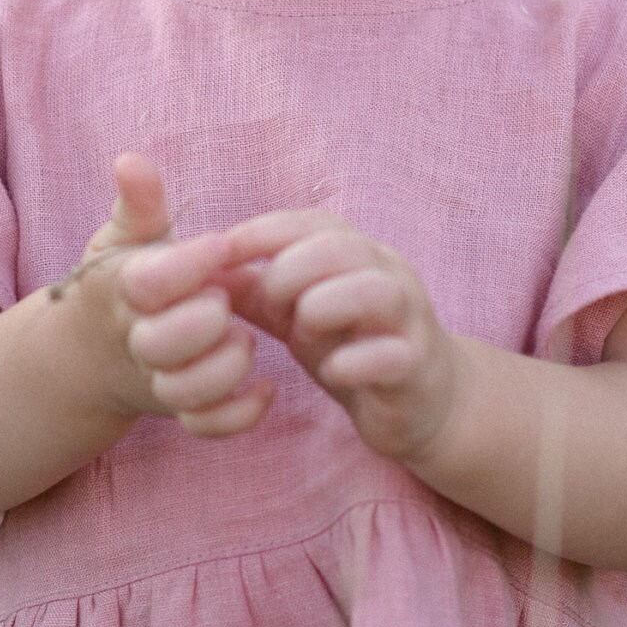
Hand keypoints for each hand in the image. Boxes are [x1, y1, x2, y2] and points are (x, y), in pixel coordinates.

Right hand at [77, 154, 270, 437]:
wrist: (100, 348)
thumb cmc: (129, 278)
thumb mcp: (130, 237)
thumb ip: (140, 203)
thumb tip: (131, 160)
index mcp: (124, 288)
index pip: (148, 282)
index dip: (189, 264)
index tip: (220, 246)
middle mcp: (136, 339)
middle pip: (160, 344)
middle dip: (204, 321)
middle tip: (226, 300)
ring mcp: (158, 379)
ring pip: (184, 391)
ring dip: (225, 368)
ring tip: (247, 341)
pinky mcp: (180, 411)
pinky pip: (206, 427)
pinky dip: (241, 415)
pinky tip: (267, 388)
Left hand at [211, 208, 460, 465]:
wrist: (423, 403)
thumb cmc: (356, 348)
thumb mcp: (300, 317)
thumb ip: (259, 294)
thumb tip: (203, 270)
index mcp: (359, 255)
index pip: (311, 223)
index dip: (263, 232)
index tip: (220, 252)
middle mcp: (390, 275)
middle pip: (339, 247)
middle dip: (288, 274)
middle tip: (268, 308)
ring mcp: (410, 319)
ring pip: (374, 289)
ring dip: (322, 308)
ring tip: (301, 337)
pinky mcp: (418, 367)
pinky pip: (391, 355)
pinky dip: (352, 361)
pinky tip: (332, 371)